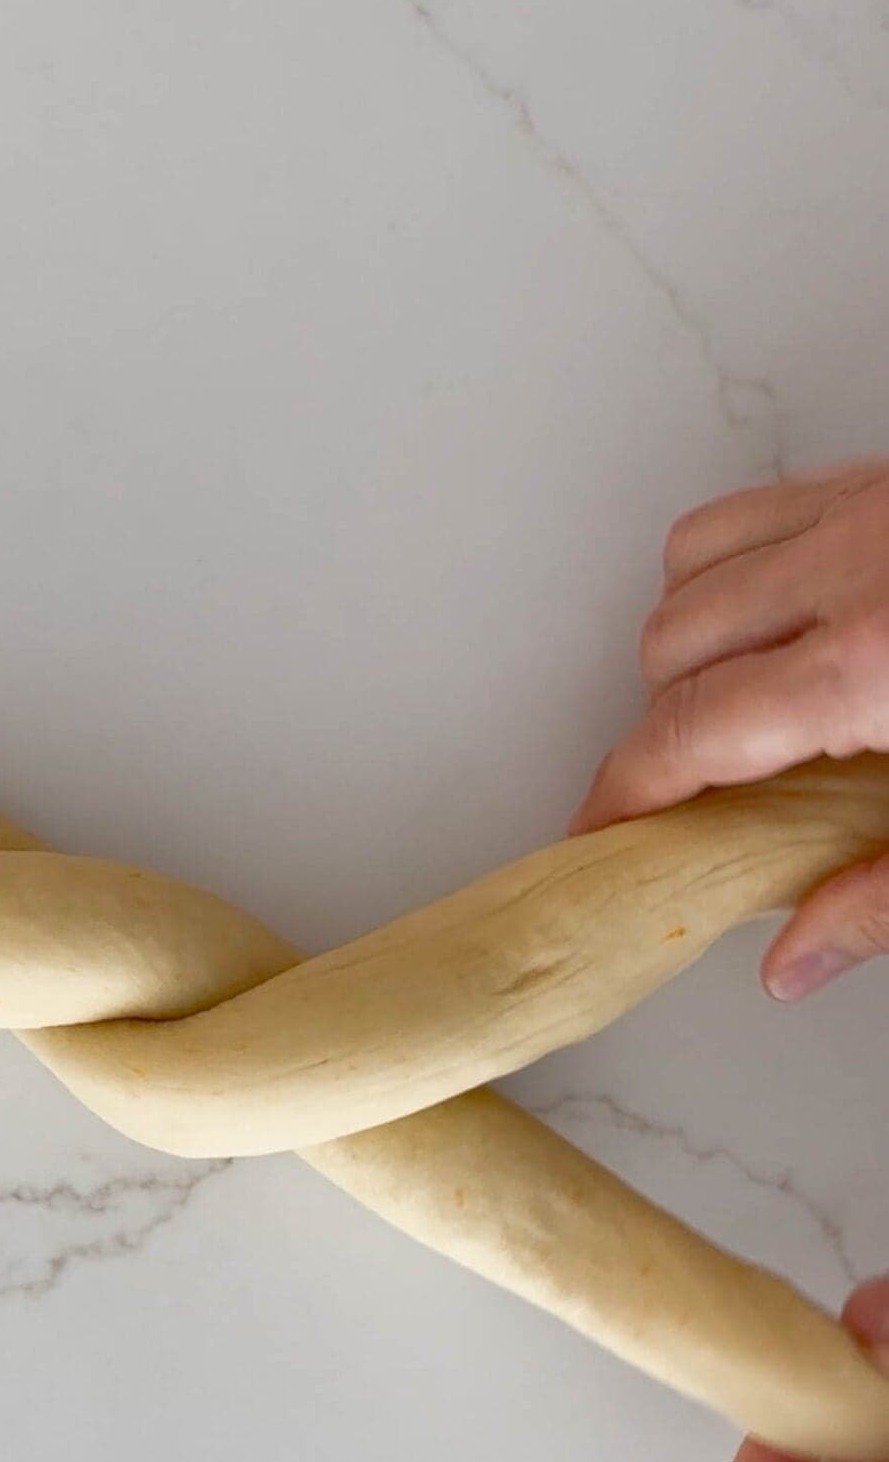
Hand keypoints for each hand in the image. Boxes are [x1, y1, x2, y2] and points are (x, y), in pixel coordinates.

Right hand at [572, 458, 888, 1000]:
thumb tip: (791, 957)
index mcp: (873, 668)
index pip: (685, 733)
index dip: (621, 793)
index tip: (600, 837)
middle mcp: (854, 568)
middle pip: (673, 648)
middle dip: (666, 729)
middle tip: (712, 801)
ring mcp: (874, 505)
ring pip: (696, 565)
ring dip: (693, 640)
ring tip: (747, 709)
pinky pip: (763, 504)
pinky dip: (740, 564)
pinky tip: (789, 621)